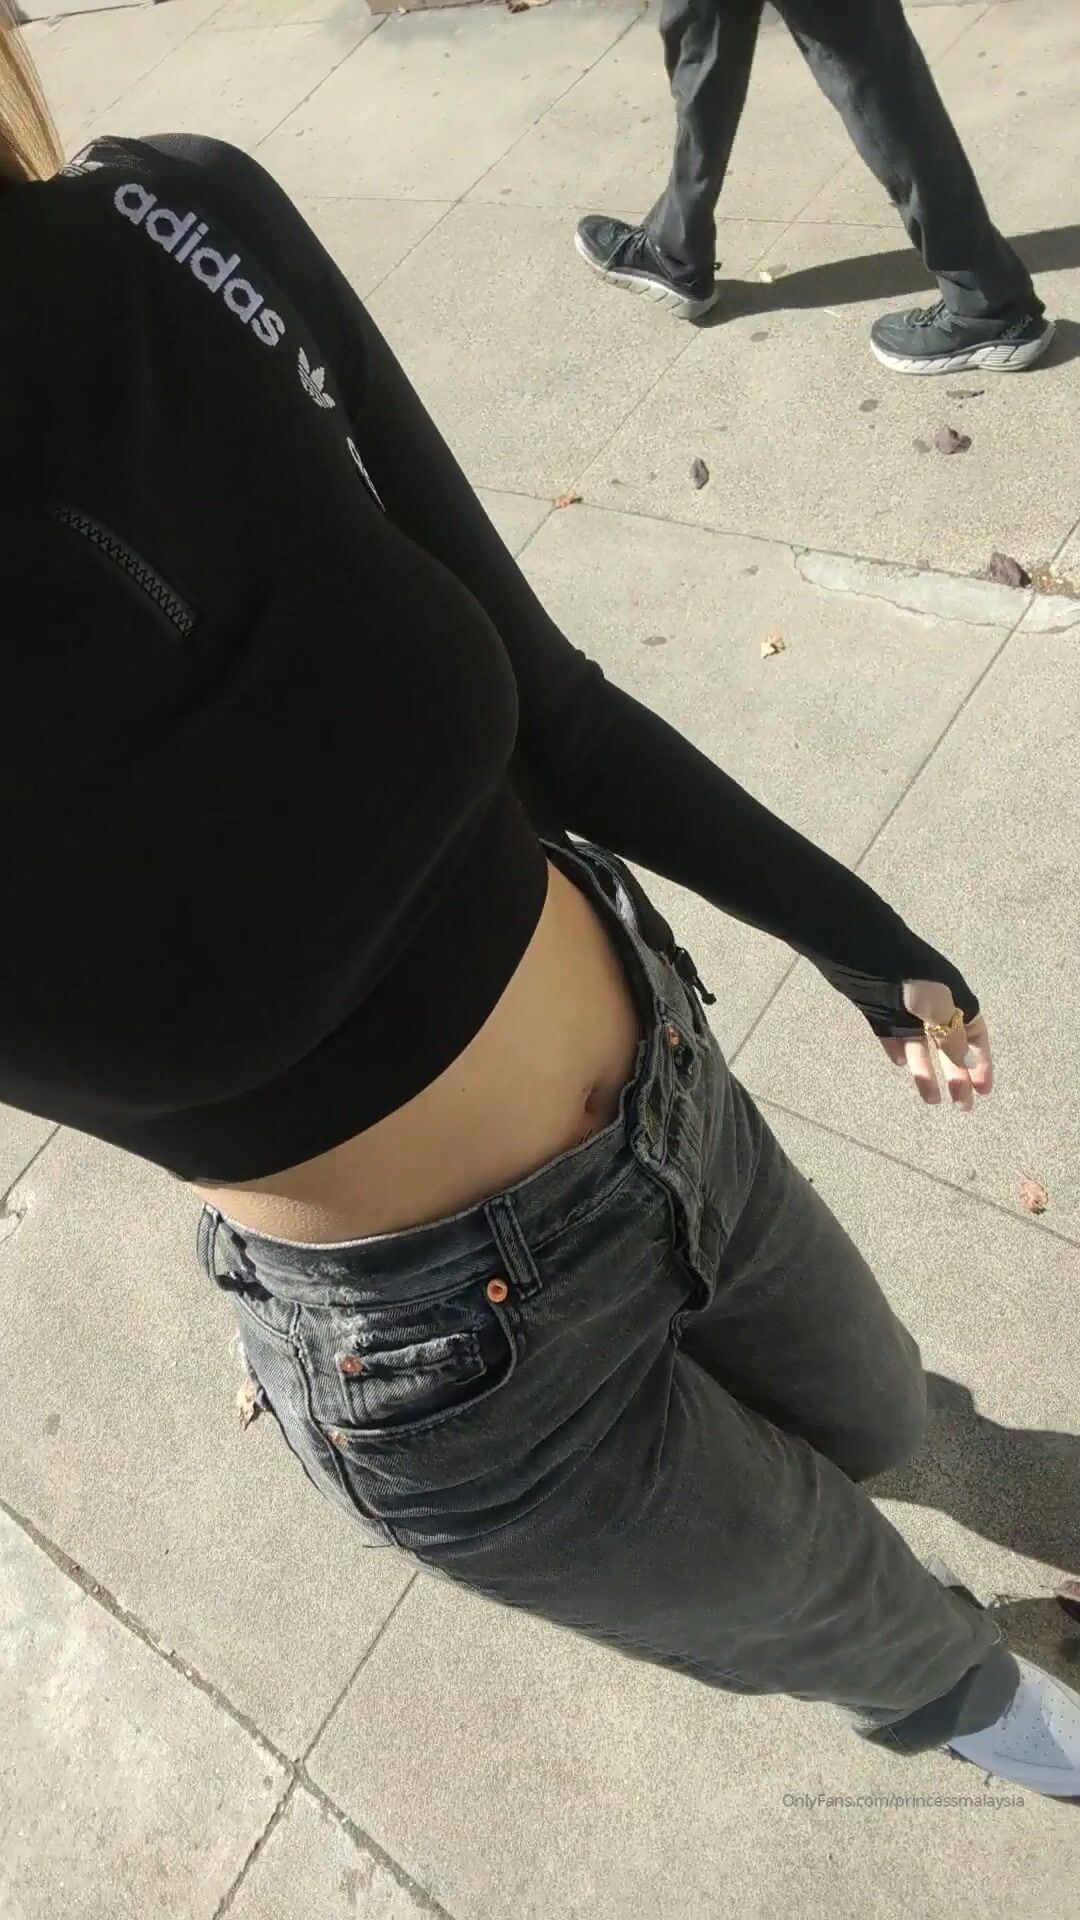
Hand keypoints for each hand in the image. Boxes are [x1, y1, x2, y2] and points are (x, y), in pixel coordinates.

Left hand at [878, 978, 992, 1110]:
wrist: (866, 953)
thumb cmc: (911, 978)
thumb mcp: (939, 1007)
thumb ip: (953, 1036)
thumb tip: (968, 1063)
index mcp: (955, 1001)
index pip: (975, 1035)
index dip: (981, 1062)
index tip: (983, 1089)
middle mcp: (933, 1010)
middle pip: (950, 1049)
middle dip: (957, 1077)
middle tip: (962, 1107)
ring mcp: (907, 1014)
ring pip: (921, 1049)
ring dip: (927, 1074)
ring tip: (932, 1101)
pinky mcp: (882, 1016)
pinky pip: (893, 1038)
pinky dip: (898, 1051)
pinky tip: (902, 1065)